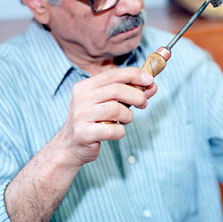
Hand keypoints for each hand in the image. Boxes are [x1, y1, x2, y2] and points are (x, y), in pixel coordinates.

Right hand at [5, 67, 155, 221]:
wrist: (70, 147)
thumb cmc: (94, 121)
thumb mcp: (110, 103)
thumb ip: (130, 94)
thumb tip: (152, 85)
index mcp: (86, 86)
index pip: (113, 74)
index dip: (134, 75)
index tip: (150, 80)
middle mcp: (81, 98)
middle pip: (116, 90)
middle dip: (137, 96)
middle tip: (143, 104)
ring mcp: (81, 115)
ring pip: (116, 109)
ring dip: (128, 116)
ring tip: (126, 121)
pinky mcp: (83, 133)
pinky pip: (112, 130)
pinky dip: (120, 132)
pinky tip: (116, 132)